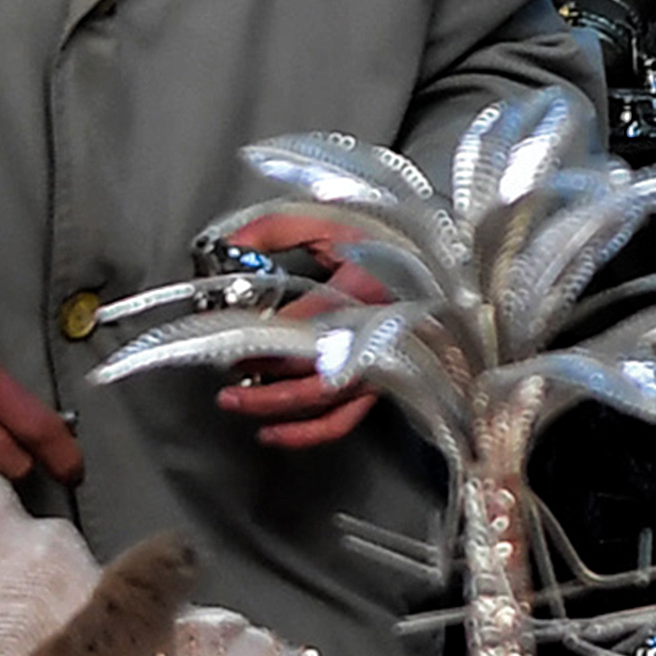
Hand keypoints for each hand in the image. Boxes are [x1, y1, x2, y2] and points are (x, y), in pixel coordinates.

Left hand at [211, 212, 387, 450]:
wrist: (430, 258)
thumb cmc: (386, 240)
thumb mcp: (327, 222)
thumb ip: (273, 230)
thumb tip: (232, 246)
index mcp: (362, 291)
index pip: (303, 325)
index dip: (262, 337)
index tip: (229, 333)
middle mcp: (374, 333)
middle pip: (308, 370)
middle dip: (259, 376)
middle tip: (225, 371)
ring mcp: (378, 362)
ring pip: (321, 400)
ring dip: (273, 406)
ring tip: (236, 400)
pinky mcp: (378, 380)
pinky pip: (343, 418)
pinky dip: (306, 433)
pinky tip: (275, 431)